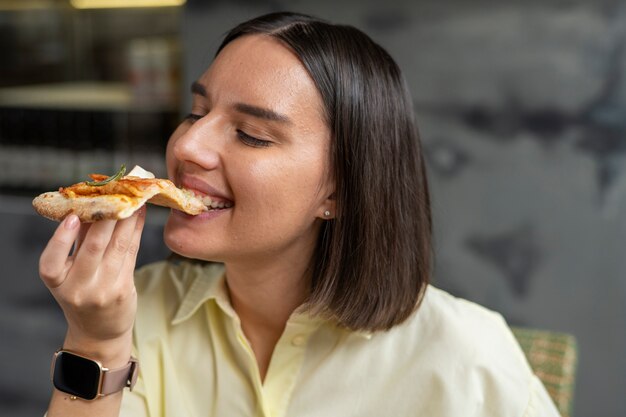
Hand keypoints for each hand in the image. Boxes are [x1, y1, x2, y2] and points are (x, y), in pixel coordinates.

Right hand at [39, 207, 145, 362]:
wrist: (99, 331)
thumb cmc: (83, 292)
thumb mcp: (70, 271)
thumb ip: (78, 241)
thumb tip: (93, 202)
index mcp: (56, 281)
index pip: (50, 261)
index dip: (61, 238)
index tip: (73, 217)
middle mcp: (77, 288)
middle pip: (93, 248)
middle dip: (106, 217)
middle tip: (116, 193)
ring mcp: (102, 291)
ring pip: (117, 247)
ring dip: (127, 219)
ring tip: (133, 197)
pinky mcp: (123, 290)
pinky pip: (130, 253)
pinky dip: (135, 231)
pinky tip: (139, 215)